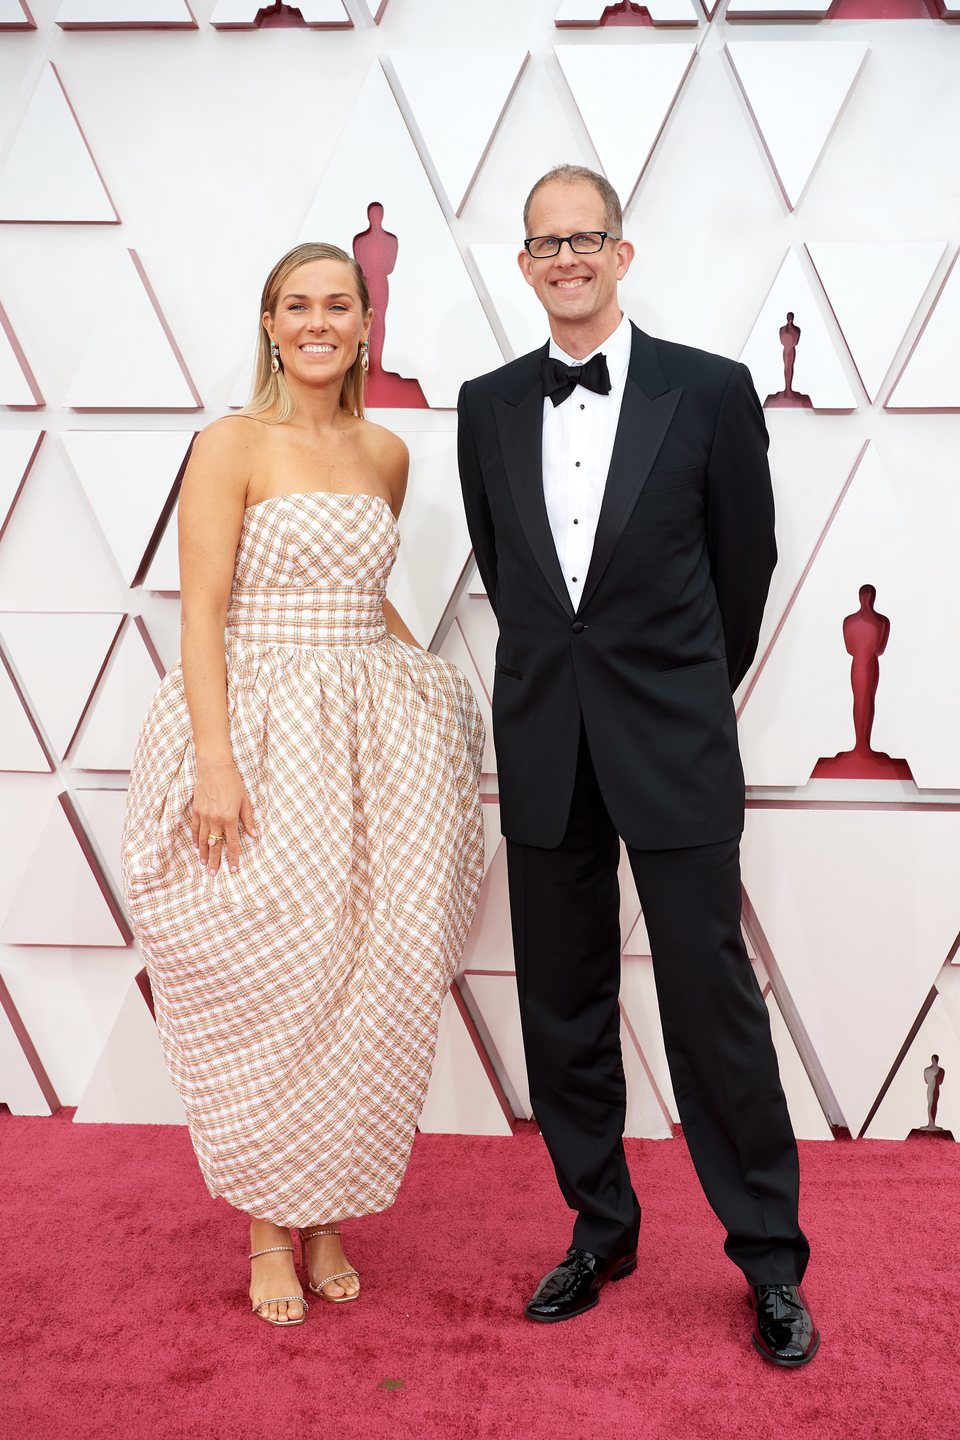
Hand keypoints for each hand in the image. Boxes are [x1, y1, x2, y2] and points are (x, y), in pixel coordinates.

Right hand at [191, 758, 256, 875]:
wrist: (214, 767)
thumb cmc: (233, 782)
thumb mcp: (245, 800)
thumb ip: (248, 819)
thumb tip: (253, 835)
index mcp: (230, 819)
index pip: (231, 844)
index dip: (232, 858)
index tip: (233, 870)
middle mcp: (216, 820)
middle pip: (215, 846)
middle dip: (215, 861)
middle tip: (213, 875)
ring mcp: (204, 816)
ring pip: (202, 840)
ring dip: (204, 854)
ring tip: (204, 865)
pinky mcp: (196, 810)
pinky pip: (195, 829)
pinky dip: (195, 839)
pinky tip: (196, 848)